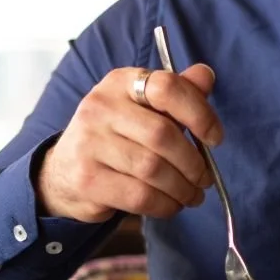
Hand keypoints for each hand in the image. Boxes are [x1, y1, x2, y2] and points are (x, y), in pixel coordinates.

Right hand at [36, 65, 221, 222]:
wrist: (64, 172)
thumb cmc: (117, 136)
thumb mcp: (145, 108)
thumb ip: (178, 93)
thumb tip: (206, 75)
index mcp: (120, 82)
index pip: (167, 87)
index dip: (199, 113)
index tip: (215, 138)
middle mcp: (100, 106)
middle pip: (163, 134)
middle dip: (193, 162)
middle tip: (204, 178)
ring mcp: (89, 143)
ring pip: (153, 169)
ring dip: (182, 188)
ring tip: (192, 194)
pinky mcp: (86, 179)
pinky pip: (139, 196)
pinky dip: (165, 205)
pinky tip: (172, 205)